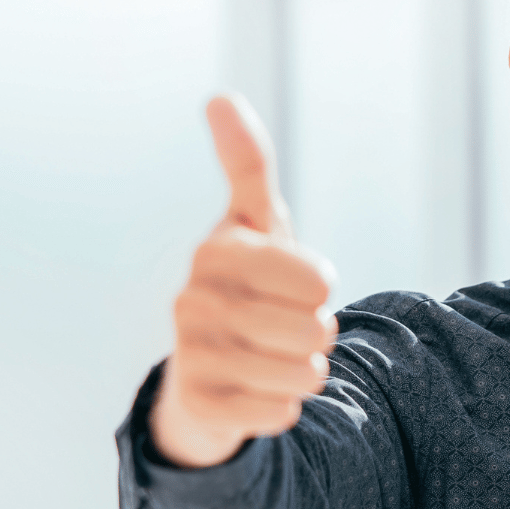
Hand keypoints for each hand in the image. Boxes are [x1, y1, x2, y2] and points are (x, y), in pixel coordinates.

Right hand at [149, 95, 337, 467]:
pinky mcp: (199, 404)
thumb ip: (246, 164)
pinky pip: (282, 413)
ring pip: (304, 374)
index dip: (319, 290)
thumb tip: (219, 96)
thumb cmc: (242, 286)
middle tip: (282, 330)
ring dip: (303, 373)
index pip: (317, 279)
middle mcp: (194, 298)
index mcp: (217, 250)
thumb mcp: (252, 223)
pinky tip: (253, 393)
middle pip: (315, 329)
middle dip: (316, 336)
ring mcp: (190, 353)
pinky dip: (282, 408)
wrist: (200, 375)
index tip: (288, 286)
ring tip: (269, 360)